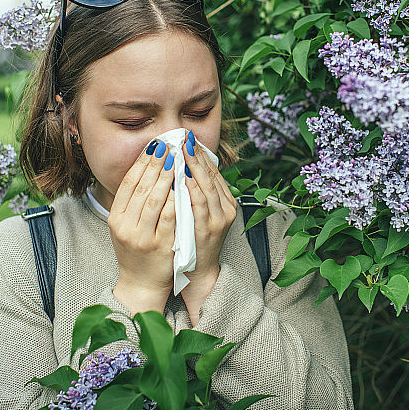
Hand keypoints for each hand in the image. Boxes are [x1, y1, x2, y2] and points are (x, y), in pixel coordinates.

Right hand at [107, 139, 175, 313]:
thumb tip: (146, 166)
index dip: (142, 162)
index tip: (155, 146)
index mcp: (116, 218)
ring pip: (155, 200)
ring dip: (167, 177)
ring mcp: (143, 237)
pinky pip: (170, 217)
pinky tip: (184, 186)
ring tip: (177, 160)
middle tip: (169, 146)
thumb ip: (131, 201)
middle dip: (157, 164)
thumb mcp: (124, 225)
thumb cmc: (135, 250)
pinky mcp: (161, 246)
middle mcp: (126, 227)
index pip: (129, 183)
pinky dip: (176, 200)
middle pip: (142, 188)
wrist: (141, 283)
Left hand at [181, 130, 237, 294]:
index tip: (188, 139)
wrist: (198, 271)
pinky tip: (182, 179)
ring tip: (182, 152)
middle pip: (212, 175)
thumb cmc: (195, 239)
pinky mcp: (208, 230)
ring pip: (207, 187)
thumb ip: (198, 192)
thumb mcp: (202, 213)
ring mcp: (218, 220)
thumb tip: (185, 164)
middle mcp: (226, 208)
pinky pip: (199, 206)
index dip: (201, 154)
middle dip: (197, 155)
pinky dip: (192, 190)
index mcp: (226, 201)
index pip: (214, 171)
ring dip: (194, 168)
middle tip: (184, 138)